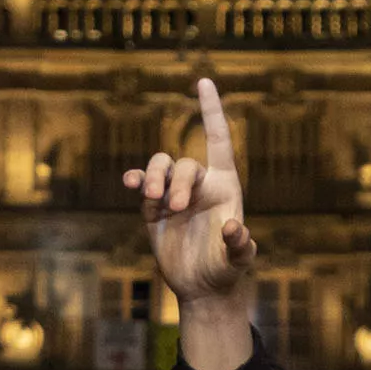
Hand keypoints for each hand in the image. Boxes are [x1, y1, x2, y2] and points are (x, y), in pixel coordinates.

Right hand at [123, 77, 256, 313]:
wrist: (202, 287)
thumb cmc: (227, 270)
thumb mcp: (239, 260)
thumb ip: (240, 245)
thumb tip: (234, 229)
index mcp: (225, 185)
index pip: (218, 139)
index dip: (211, 110)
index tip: (203, 81)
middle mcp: (199, 184)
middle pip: (184, 164)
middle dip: (178, 182)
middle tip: (176, 208)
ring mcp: (174, 194)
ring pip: (160, 167)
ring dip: (154, 177)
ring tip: (152, 199)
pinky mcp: (154, 208)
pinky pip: (141, 185)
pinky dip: (135, 179)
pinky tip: (130, 183)